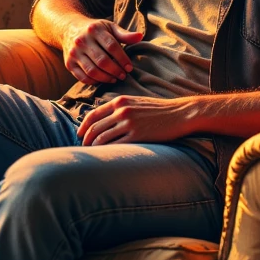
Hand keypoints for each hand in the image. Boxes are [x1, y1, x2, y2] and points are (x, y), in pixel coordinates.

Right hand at [61, 18, 142, 84]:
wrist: (69, 29)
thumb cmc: (95, 30)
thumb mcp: (109, 27)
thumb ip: (124, 34)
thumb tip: (140, 36)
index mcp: (94, 29)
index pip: (111, 46)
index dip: (122, 59)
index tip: (129, 68)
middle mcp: (82, 41)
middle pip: (102, 60)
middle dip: (115, 70)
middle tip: (123, 75)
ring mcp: (73, 53)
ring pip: (92, 71)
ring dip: (106, 78)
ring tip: (114, 79)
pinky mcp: (69, 63)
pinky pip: (83, 77)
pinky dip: (94, 81)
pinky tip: (103, 80)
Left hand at [77, 94, 200, 145]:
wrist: (180, 113)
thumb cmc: (159, 110)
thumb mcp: (137, 102)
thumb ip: (121, 107)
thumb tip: (105, 118)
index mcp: (120, 101)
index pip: (93, 114)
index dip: (83, 126)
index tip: (79, 134)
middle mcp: (122, 111)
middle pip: (94, 128)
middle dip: (86, 139)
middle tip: (83, 148)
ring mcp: (129, 123)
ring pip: (102, 138)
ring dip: (94, 148)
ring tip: (92, 155)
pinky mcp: (137, 135)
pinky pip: (116, 146)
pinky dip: (107, 152)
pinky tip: (106, 157)